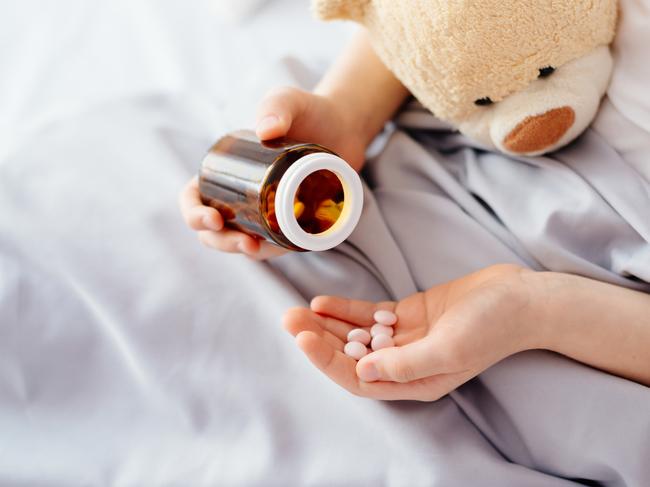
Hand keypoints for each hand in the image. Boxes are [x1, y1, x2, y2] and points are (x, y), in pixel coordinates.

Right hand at [178, 87, 367, 259]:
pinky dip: (274, 250)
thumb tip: (265, 131)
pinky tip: (281, 249)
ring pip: (242, 241)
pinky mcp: (289, 222)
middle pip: (214, 230)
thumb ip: (277, 106)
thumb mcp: (289, 101)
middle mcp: (239, 194)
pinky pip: (275, 243)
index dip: (194, 213)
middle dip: (222, 241)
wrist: (345, 126)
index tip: (214, 219)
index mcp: (224, 170)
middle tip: (245, 242)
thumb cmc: (309, 111)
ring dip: (246, 251)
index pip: (193, 198)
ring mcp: (263, 211)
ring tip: (258, 249)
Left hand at [283, 265, 540, 400]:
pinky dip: (346, 310)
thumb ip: (406, 364)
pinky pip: (369, 315)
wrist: (519, 300)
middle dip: (317, 339)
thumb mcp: (450, 350)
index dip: (327, 361)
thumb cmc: (492, 328)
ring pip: (355, 335)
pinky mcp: (408, 315)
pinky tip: (323, 303)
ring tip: (297, 310)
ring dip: (326, 324)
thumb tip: (362, 371)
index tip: (303, 337)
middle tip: (289, 319)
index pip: (358, 378)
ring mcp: (404, 338)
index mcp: (414, 382)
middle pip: (350, 356)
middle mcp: (404, 364)